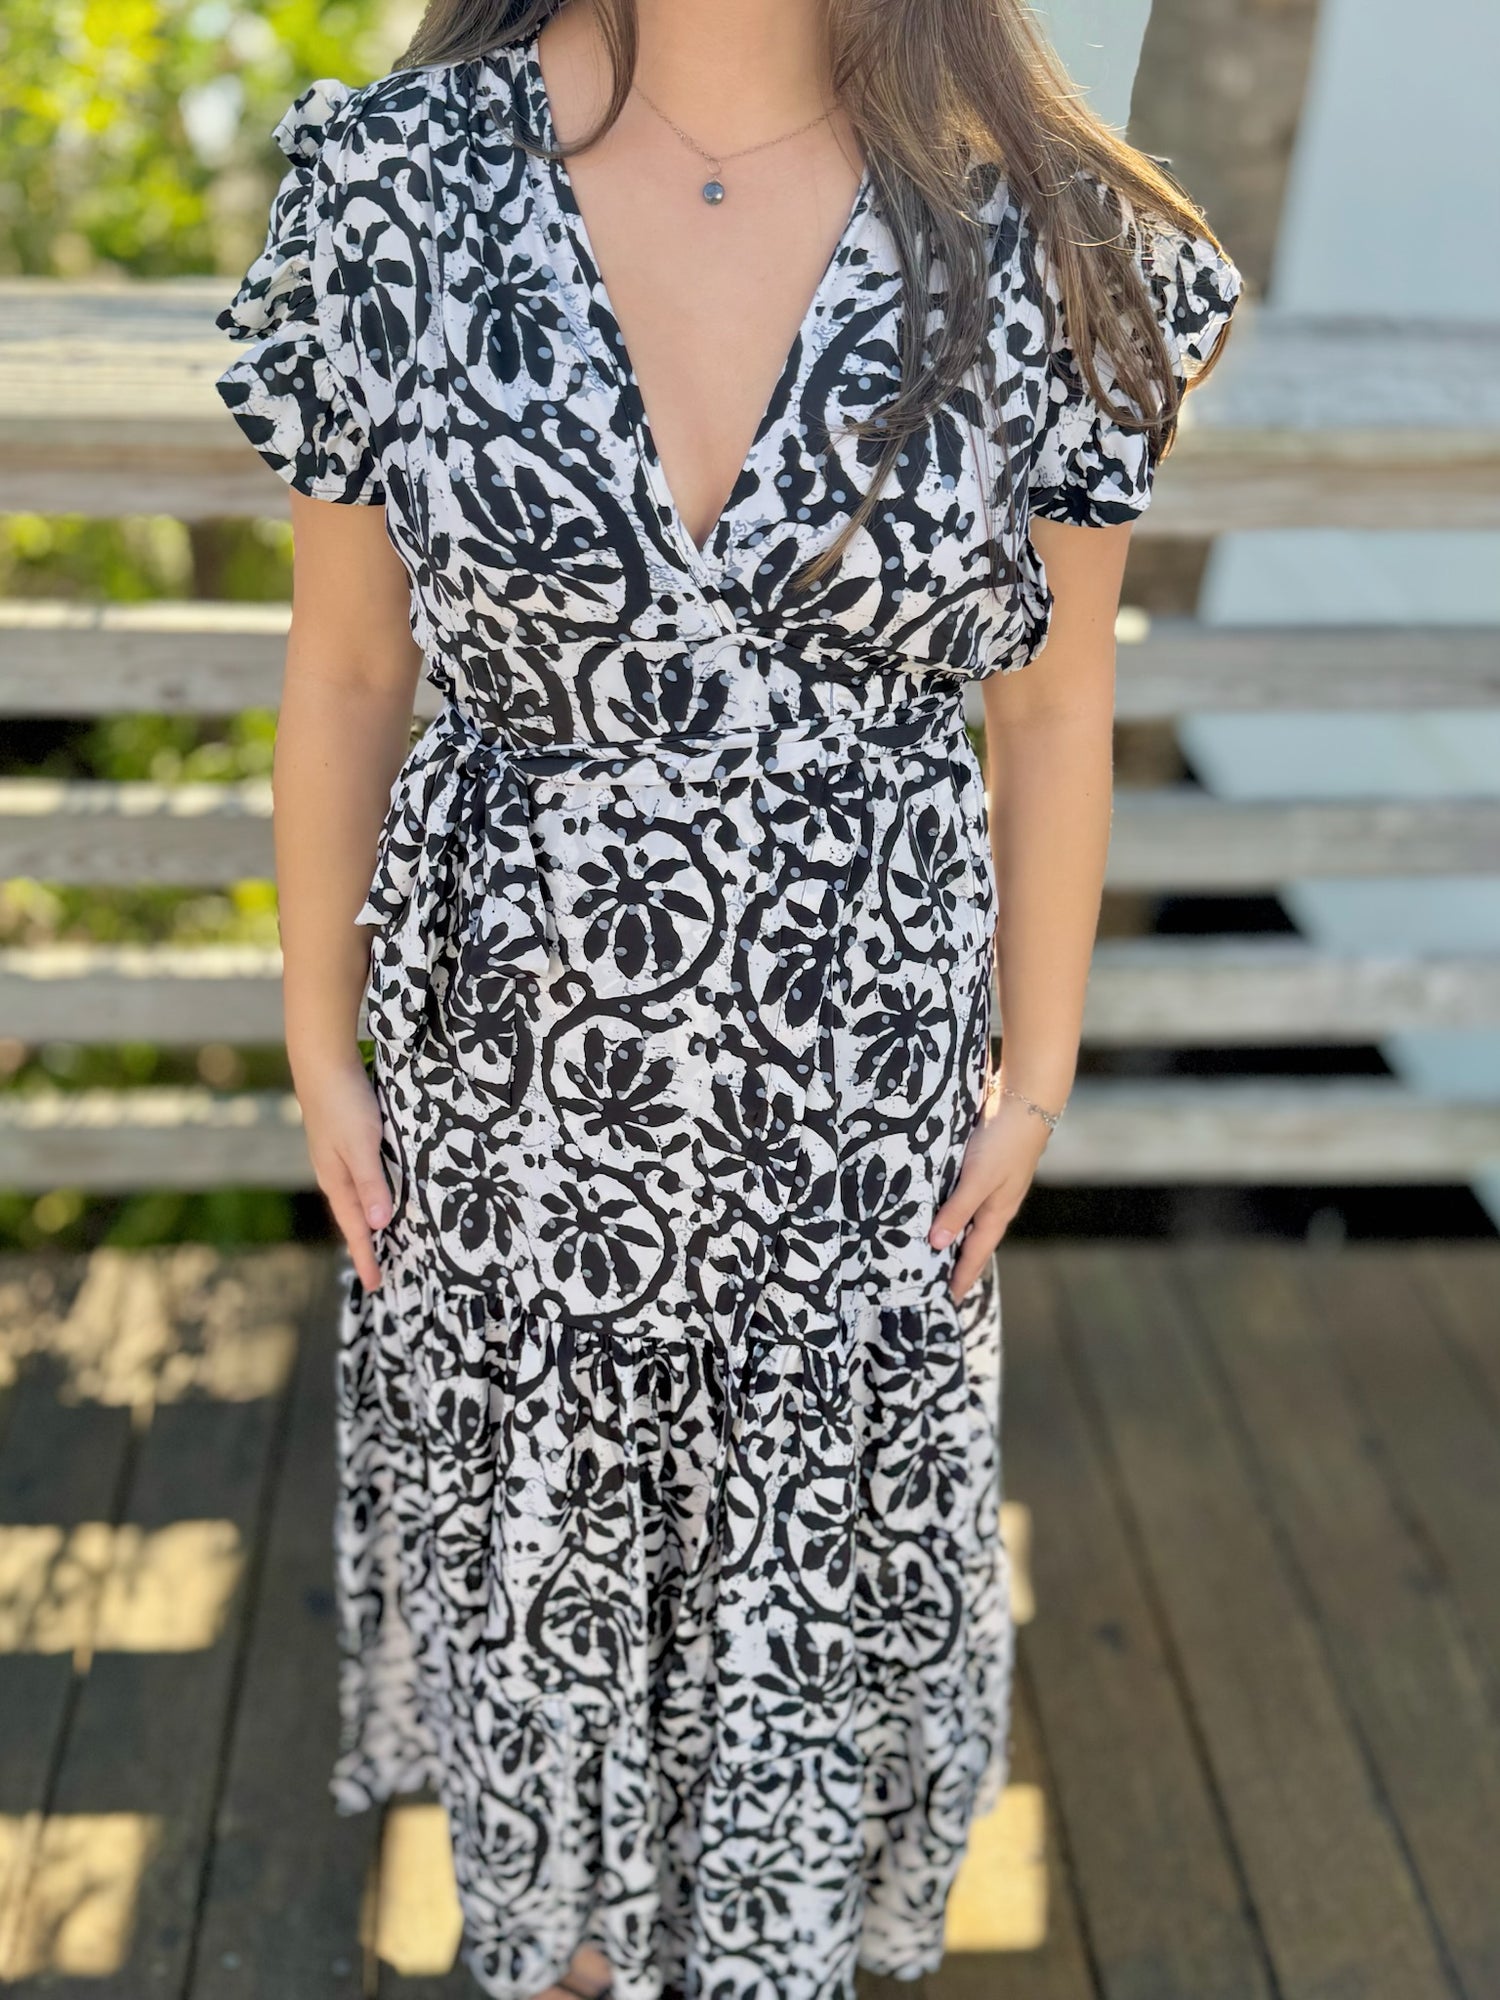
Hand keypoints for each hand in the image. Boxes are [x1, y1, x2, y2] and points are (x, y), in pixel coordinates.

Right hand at [295, 1053, 391, 1290]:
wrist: (321, 1062)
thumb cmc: (343, 1104)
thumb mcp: (362, 1145)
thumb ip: (372, 1183)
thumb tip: (380, 1225)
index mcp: (337, 1180)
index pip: (356, 1228)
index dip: (367, 1256)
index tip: (377, 1285)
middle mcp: (334, 1173)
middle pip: (354, 1217)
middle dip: (366, 1246)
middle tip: (379, 1272)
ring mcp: (336, 1157)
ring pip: (355, 1198)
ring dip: (367, 1221)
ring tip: (378, 1241)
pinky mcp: (343, 1140)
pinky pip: (358, 1178)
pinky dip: (368, 1194)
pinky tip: (375, 1192)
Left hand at [929, 1089, 1052, 1300]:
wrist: (1027, 1101)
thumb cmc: (1003, 1142)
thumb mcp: (977, 1179)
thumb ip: (957, 1210)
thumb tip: (937, 1245)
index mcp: (997, 1213)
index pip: (974, 1254)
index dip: (960, 1277)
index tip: (947, 1299)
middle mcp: (996, 1204)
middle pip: (974, 1241)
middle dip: (958, 1262)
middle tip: (938, 1282)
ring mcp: (994, 1186)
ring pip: (971, 1220)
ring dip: (956, 1236)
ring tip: (937, 1251)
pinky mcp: (987, 1168)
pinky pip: (968, 1198)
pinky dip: (956, 1210)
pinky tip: (943, 1206)